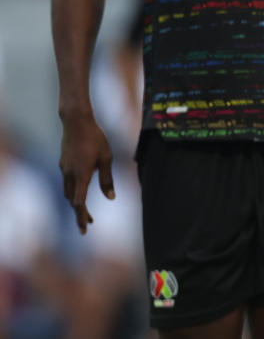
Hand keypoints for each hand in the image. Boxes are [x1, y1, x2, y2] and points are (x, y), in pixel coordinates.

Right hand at [58, 115, 113, 233]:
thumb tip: (111, 198)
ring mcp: (64, 169)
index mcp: (81, 175)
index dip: (81, 217)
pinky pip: (67, 182)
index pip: (79, 203)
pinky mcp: (63, 163)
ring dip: (76, 203)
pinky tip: (81, 189)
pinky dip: (73, 191)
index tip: (84, 229)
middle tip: (88, 225)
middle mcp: (69, 174)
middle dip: (80, 214)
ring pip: (68, 192)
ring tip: (85, 211)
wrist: (76, 122)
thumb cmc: (96, 138)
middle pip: (73, 200)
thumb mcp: (106, 158)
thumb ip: (107, 179)